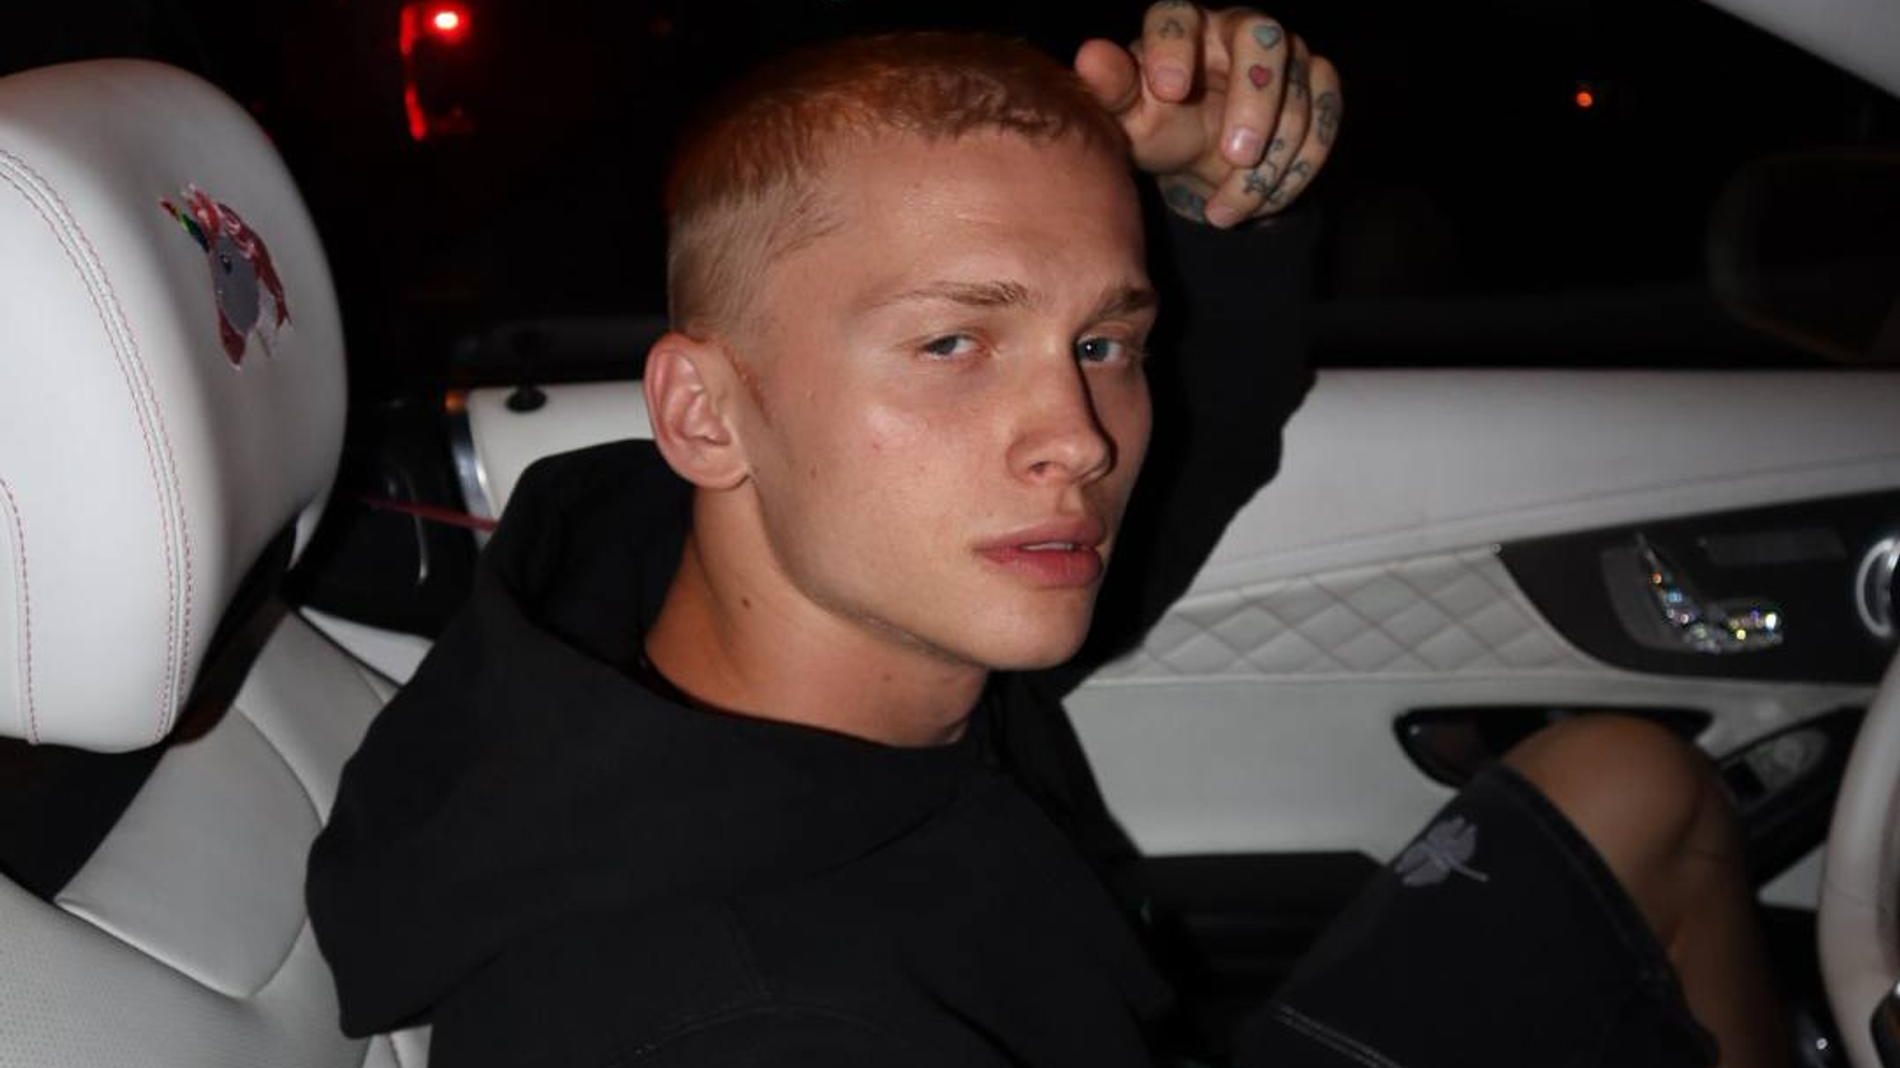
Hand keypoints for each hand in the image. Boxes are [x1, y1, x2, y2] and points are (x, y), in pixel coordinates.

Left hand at [1075, 4, 1341, 227]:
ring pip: (1300, 91)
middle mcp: (1239, 25)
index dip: (1175, 49)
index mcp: (1183, 22)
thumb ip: (1112, 88)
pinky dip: (1300, 167)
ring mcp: (1286, 52)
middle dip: (1255, 101)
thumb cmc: (1158, 123)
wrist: (1200, 150)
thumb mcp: (1129, 116)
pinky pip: (1326, 119)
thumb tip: (1091, 56)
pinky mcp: (1317, 83)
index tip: (1168, 93)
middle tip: (1235, 157)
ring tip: (1227, 210)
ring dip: (1274, 157)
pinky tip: (1263, 204)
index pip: (1178, 17)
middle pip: (1264, 40)